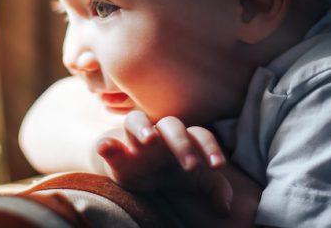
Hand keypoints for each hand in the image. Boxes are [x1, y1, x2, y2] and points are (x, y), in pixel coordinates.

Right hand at [96, 111, 233, 216]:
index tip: (218, 166)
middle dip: (182, 144)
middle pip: (172, 125)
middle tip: (191, 166)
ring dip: (143, 128)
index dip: (210, 148)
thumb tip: (225, 210)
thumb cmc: (170, 171)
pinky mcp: (113, 149)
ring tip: (149, 140)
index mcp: (182, 137)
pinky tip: (105, 147)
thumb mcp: (193, 182)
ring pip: (136, 120)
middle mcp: (159, 132)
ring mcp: (134, 138)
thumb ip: (213, 189)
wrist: (136, 171)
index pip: (200, 135)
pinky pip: (106, 141)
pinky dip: (106, 144)